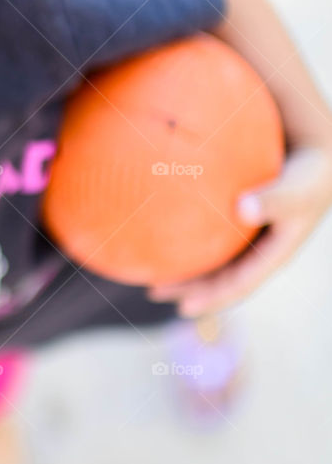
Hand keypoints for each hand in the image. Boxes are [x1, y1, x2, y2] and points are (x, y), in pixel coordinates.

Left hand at [146, 142, 331, 317]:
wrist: (316, 156)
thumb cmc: (309, 173)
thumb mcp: (298, 188)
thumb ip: (276, 198)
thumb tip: (242, 209)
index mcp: (272, 254)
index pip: (239, 285)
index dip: (212, 298)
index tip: (183, 307)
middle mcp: (258, 250)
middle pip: (219, 277)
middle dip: (188, 287)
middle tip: (153, 290)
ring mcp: (248, 235)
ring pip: (212, 257)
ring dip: (184, 265)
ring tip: (148, 267)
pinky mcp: (238, 216)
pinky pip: (208, 231)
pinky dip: (186, 233)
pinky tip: (159, 226)